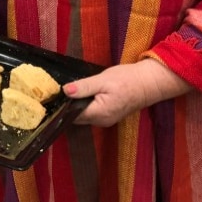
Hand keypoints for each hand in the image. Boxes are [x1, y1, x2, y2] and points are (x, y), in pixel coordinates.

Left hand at [63, 59, 190, 126]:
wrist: (148, 83)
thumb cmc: (127, 80)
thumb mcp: (103, 80)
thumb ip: (84, 87)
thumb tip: (65, 91)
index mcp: (99, 113)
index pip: (73, 115)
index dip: (62, 106)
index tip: (52, 96)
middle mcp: (101, 121)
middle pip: (77, 117)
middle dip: (68, 106)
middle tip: (56, 92)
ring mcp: (106, 119)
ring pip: (84, 115)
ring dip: (76, 105)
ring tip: (67, 92)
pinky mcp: (109, 115)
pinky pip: (92, 113)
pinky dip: (85, 105)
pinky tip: (82, 94)